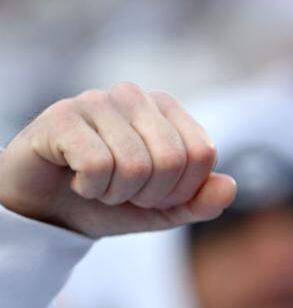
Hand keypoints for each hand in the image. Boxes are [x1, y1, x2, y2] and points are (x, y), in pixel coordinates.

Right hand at [0, 83, 235, 237]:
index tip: (153, 194)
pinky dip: (90, 187)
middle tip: (122, 193)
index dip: (181, 190)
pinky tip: (75, 178)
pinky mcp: (62, 115)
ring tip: (98, 185)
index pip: (203, 153)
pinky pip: (97, 164)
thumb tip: (230, 187)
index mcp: (168, 110)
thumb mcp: (163, 211)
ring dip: (116, 193)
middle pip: (173, 159)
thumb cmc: (109, 200)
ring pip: (135, 165)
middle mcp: (136, 97)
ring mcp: (97, 100)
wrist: (46, 209)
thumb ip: (201, 202)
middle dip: (149, 194)